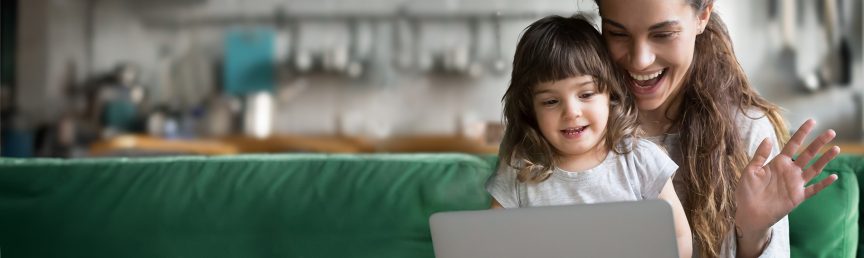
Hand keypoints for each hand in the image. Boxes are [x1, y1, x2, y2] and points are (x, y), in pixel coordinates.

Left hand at [735, 119, 839, 238]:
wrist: (748, 213)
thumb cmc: (747, 192)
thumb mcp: (750, 170)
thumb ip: (760, 155)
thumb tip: (767, 138)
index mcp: (778, 163)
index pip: (793, 145)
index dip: (802, 133)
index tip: (812, 121)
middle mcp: (789, 171)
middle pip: (808, 154)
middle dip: (819, 143)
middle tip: (831, 132)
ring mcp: (795, 184)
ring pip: (814, 169)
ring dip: (825, 159)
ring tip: (836, 148)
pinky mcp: (798, 197)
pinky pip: (814, 189)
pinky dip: (823, 184)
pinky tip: (833, 176)